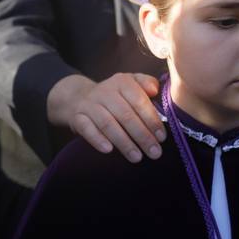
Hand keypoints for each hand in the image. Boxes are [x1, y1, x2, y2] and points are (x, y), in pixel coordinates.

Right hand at [46, 73, 166, 162]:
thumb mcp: (132, 83)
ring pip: (108, 124)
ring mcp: (89, 104)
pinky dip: (98, 140)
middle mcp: (105, 91)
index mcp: (122, 82)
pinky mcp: (76, 117)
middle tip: (154, 153)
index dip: (152, 120)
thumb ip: (147, 83)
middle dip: (142, 136)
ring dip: (124, 143)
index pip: (140, 102)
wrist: (79, 97)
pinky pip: (87, 129)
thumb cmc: (115, 94)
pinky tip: (109, 151)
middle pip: (126, 115)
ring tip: (137, 157)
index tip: (162, 138)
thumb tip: (155, 91)